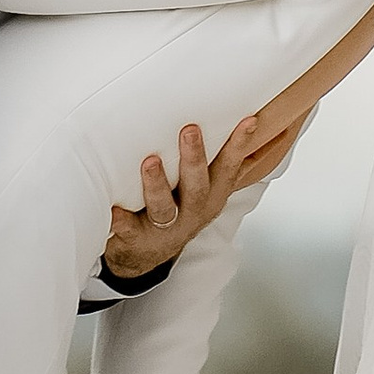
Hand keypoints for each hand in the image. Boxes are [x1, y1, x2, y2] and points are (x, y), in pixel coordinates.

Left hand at [101, 107, 305, 279]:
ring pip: (164, 209)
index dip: (239, 145)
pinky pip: (126, 229)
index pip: (229, 168)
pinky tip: (111, 209)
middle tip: (189, 129)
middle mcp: (191, 213)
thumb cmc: (178, 206)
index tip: (248, 119)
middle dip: (194, 159)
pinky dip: (118, 220)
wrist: (146, 254)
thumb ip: (226, 158)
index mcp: (210, 197)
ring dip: (158, 185)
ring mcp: (163, 228)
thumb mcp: (206, 187)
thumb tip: (262, 119)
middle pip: (197, 187)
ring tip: (150, 161)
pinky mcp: (135, 238)